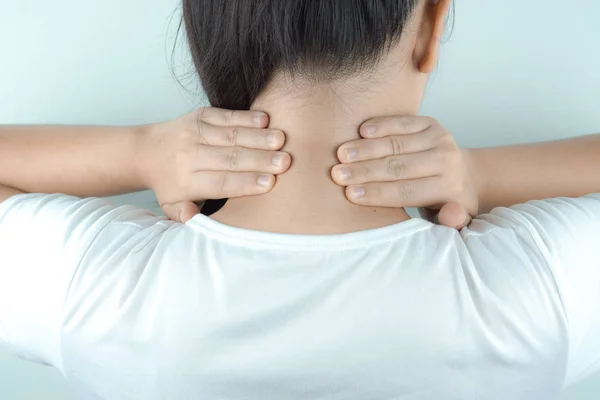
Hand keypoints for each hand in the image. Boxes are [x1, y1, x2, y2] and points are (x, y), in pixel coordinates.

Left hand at [140, 107, 290, 222]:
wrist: (146, 151)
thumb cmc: (169, 184)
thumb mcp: (171, 207)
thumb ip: (184, 215)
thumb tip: (193, 218)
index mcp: (188, 182)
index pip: (221, 183)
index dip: (246, 182)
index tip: (271, 182)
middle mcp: (190, 156)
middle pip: (230, 158)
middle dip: (260, 160)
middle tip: (285, 162)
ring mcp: (195, 133)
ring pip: (231, 136)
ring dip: (258, 137)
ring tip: (281, 140)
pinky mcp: (200, 116)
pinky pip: (225, 116)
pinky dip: (246, 117)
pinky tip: (265, 120)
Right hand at [331, 116, 480, 228]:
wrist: (465, 174)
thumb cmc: (443, 203)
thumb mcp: (451, 220)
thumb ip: (451, 222)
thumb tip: (450, 215)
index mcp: (447, 189)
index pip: (406, 192)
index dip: (376, 193)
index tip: (349, 194)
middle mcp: (446, 161)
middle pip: (398, 167)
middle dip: (364, 171)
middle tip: (337, 174)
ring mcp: (439, 139)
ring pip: (396, 144)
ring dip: (365, 149)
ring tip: (341, 154)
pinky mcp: (431, 123)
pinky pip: (402, 122)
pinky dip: (381, 125)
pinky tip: (361, 131)